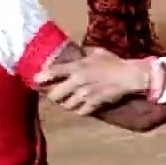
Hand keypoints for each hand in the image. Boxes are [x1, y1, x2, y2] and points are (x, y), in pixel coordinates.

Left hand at [37, 48, 151, 114]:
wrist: (129, 76)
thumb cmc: (115, 62)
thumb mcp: (98, 53)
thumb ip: (84, 56)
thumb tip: (79, 56)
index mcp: (77, 67)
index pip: (53, 72)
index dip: (41, 77)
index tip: (36, 80)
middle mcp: (77, 82)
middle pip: (54, 95)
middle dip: (53, 96)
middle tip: (55, 95)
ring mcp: (85, 95)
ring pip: (66, 105)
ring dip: (67, 104)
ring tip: (69, 101)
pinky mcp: (93, 104)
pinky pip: (80, 111)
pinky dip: (80, 110)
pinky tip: (82, 106)